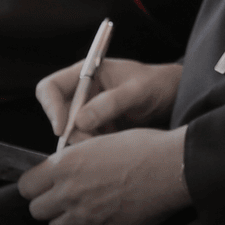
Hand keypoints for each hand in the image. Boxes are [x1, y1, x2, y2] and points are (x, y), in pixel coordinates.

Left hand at [17, 126, 189, 224]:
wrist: (171, 168)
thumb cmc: (140, 147)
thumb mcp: (98, 142)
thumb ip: (72, 159)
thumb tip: (58, 170)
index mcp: (65, 165)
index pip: (26, 186)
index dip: (35, 185)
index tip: (44, 184)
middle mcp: (69, 192)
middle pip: (37, 211)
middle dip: (47, 204)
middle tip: (63, 196)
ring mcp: (85, 216)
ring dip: (65, 219)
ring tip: (83, 207)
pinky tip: (98, 217)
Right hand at [35, 58, 181, 145]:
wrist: (173, 97)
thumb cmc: (157, 84)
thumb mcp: (138, 90)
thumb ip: (111, 103)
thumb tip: (80, 121)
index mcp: (86, 74)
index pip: (50, 88)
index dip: (51, 108)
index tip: (62, 129)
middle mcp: (82, 93)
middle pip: (57, 115)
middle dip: (70, 133)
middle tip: (91, 145)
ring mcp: (89, 112)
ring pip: (71, 133)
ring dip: (84, 144)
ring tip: (109, 146)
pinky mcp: (98, 130)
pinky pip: (86, 143)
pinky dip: (94, 150)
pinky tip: (113, 151)